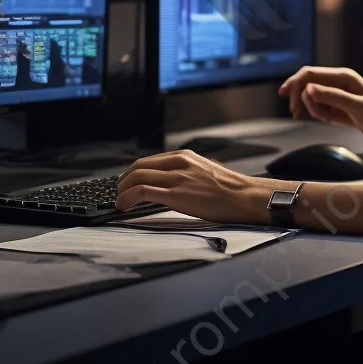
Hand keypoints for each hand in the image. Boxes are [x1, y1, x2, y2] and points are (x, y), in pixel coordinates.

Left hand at [115, 150, 267, 222]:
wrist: (243, 196)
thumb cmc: (228, 189)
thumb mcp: (204, 170)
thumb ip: (185, 171)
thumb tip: (169, 181)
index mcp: (184, 156)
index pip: (148, 161)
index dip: (131, 173)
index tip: (126, 184)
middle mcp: (178, 163)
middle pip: (138, 167)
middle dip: (122, 182)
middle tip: (118, 194)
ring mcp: (177, 178)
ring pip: (137, 178)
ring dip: (122, 191)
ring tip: (119, 202)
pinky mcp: (176, 194)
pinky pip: (142, 192)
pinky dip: (128, 198)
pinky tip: (125, 207)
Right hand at [277, 66, 362, 146]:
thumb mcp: (357, 108)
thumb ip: (333, 97)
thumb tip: (309, 89)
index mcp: (344, 77)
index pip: (311, 74)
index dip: (295, 83)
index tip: (286, 98)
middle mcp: (341, 82)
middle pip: (309, 83)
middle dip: (300, 96)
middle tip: (295, 113)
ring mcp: (340, 95)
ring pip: (313, 97)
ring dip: (313, 108)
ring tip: (326, 119)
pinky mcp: (341, 107)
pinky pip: (321, 107)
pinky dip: (320, 114)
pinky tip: (329, 120)